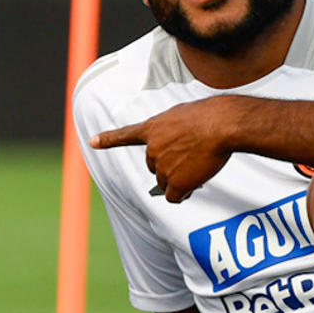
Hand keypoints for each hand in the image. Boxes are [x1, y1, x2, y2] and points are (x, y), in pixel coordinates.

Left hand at [91, 97, 235, 202]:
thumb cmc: (209, 116)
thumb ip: (173, 132)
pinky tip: (193, 186)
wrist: (220, 125)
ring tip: (198, 167)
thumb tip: (181, 154)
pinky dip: (183, 194)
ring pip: (167, 184)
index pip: (125, 135)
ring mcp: (161, 166)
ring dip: (179, 181)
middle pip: (156, 168)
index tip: (93, 141)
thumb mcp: (182, 116)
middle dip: (170, 168)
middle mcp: (152, 149)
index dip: (108, 139)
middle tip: (191, 159)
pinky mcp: (174, 182)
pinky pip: (174, 197)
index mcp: (152, 128)